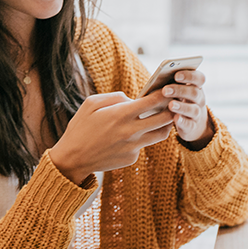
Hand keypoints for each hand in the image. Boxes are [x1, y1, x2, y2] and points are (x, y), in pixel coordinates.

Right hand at [49, 90, 173, 183]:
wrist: (73, 159)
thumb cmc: (80, 128)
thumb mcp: (91, 104)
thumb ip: (115, 97)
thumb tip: (133, 99)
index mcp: (120, 115)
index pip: (152, 102)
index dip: (164, 94)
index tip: (169, 88)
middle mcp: (130, 131)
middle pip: (164, 119)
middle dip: (172, 109)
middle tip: (174, 103)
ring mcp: (133, 147)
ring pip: (161, 134)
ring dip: (165, 125)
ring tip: (164, 117)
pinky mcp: (132, 158)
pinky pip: (144, 145)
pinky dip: (143, 138)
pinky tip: (135, 134)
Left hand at [162, 70, 213, 144]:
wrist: (190, 123)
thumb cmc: (177, 101)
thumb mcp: (176, 91)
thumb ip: (170, 84)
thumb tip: (157, 80)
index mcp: (196, 86)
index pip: (199, 78)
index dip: (189, 76)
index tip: (176, 75)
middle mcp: (199, 99)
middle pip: (194, 93)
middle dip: (180, 90)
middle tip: (165, 90)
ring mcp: (197, 114)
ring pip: (193, 109)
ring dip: (181, 107)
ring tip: (170, 105)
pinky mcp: (193, 127)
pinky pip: (190, 124)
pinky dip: (183, 121)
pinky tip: (175, 118)